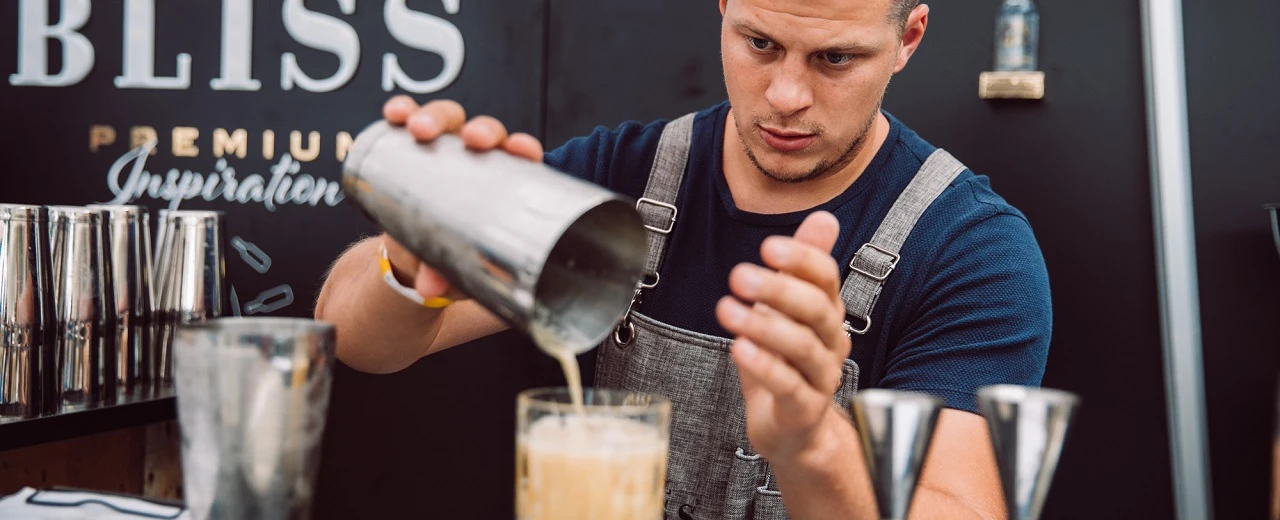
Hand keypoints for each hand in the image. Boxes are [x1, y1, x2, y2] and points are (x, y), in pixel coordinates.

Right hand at [377, 96, 544, 301]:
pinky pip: (407, 123)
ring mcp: (443, 151)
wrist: (408, 264)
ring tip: (419, 129)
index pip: (520, 160)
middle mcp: (476, 162)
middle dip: (480, 128)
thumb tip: (428, 288)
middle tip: (471, 138)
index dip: (523, 148)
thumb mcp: (451, 274)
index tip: (521, 150)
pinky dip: (402, 113)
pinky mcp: (408, 150)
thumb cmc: (447, 265)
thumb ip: (443, 277)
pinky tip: (395, 114)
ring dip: (436, 117)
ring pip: (447, 121)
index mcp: (501, 186)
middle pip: (485, 132)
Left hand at [715, 211, 851, 462]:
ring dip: (763, 325)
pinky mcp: (804, 408)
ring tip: (728, 310)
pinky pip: (787, 384)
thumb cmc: (789, 361)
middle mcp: (831, 340)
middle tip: (739, 276)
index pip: (825, 277)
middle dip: (777, 289)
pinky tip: (739, 349)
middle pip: (814, 309)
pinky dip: (763, 366)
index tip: (768, 247)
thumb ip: (803, 265)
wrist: (794, 427)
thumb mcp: (790, 308)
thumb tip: (824, 218)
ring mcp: (821, 376)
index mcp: (827, 310)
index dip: (801, 259)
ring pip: (801, 346)